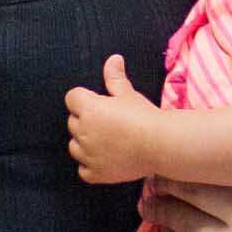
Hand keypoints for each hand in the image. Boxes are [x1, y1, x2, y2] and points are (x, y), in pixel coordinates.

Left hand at [66, 56, 162, 184]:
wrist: (160, 144)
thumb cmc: (144, 116)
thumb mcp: (128, 94)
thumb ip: (115, 77)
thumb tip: (113, 58)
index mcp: (88, 108)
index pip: (72, 98)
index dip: (83, 99)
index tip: (98, 103)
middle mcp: (83, 131)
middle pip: (72, 122)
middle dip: (85, 120)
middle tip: (107, 122)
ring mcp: (88, 154)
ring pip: (74, 146)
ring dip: (84, 143)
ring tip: (105, 140)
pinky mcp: (96, 173)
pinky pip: (83, 170)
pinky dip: (90, 166)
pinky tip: (104, 160)